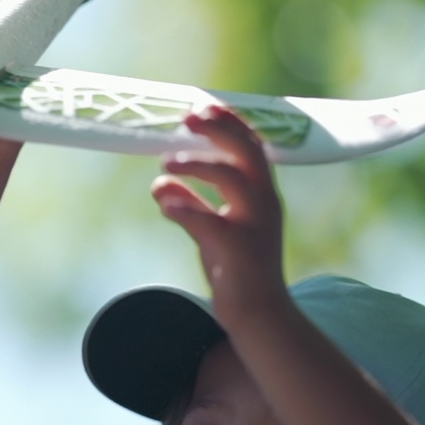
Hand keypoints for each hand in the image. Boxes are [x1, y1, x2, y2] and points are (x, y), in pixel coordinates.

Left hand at [153, 106, 290, 327]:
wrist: (259, 317)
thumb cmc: (237, 270)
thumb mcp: (211, 230)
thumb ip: (192, 203)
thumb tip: (160, 182)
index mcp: (262, 195)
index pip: (253, 147)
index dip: (230, 123)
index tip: (203, 106)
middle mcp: (264, 205)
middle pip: (248, 153)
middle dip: (219, 129)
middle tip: (187, 118)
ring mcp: (254, 227)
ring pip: (232, 179)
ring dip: (197, 164)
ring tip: (166, 163)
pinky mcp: (239, 252)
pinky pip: (210, 221)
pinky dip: (184, 207)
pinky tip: (162, 200)